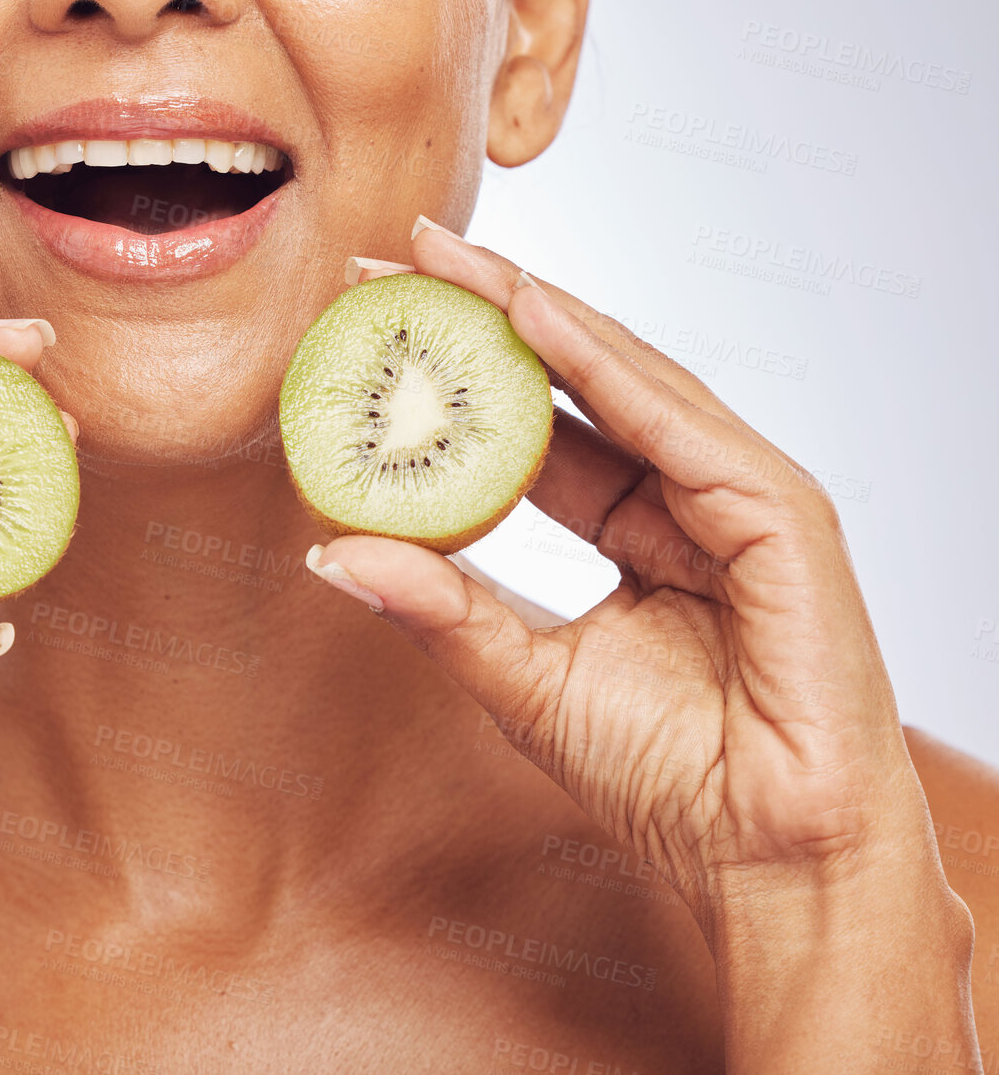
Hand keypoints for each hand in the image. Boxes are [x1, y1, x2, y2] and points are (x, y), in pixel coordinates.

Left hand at [314, 222, 954, 933]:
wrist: (767, 857)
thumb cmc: (668, 778)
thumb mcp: (523, 678)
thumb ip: (441, 609)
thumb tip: (332, 552)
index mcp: (636, 526)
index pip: (537, 423)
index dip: (456, 369)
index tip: (372, 319)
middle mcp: (686, 495)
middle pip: (574, 380)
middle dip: (479, 311)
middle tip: (388, 255)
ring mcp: (738, 496)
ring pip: (623, 377)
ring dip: (529, 311)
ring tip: (440, 260)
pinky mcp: (781, 514)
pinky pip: (678, 423)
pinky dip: (604, 364)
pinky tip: (531, 315)